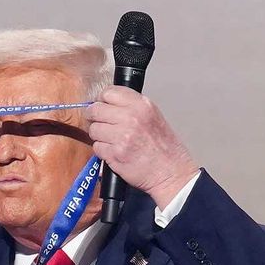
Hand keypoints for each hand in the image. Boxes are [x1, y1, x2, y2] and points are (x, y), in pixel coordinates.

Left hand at [85, 86, 198, 208]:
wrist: (171, 172)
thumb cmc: (165, 149)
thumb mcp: (154, 117)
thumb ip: (132, 107)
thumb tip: (107, 104)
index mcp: (142, 105)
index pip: (109, 92)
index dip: (102, 100)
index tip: (102, 106)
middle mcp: (131, 117)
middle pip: (96, 109)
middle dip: (93, 117)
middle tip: (97, 122)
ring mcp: (122, 136)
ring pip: (93, 129)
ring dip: (98, 135)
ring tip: (110, 140)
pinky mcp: (115, 154)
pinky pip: (97, 147)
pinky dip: (102, 150)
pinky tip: (113, 152)